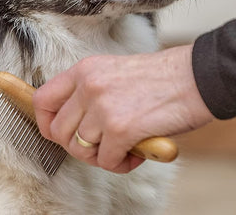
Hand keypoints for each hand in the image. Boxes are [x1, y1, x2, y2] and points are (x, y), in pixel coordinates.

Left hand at [33, 45, 213, 173]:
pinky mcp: (121, 128)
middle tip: (100, 146)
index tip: (59, 133)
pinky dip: (119, 164)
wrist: (193, 77)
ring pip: (80, 149)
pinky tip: (135, 153)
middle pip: (59, 131)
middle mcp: (88, 86)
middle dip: (77, 146)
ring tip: (121, 148)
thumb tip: (69, 124)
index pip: (42, 99)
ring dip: (100, 156)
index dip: (46, 122)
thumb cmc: (156, 79)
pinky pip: (106, 161)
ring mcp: (103, 107)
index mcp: (84, 70)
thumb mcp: (111, 73)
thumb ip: (86, 93)